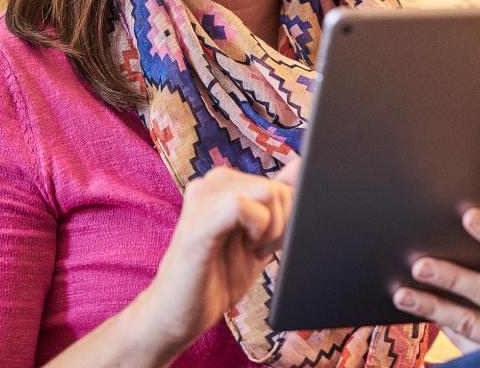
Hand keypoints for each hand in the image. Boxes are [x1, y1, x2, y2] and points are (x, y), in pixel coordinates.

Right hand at [132, 160, 299, 355]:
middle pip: (278, 188)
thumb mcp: (260, 234)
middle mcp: (211, 182)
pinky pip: (243, 204)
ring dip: (271, 229)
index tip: (268, 241)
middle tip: (256, 249)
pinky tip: (246, 248)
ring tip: (249, 250)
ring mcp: (201, 198)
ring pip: (268, 192)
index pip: (281, 183)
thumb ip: (276, 201)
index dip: (288, 216)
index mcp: (225, 183)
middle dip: (282, 225)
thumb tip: (298, 165)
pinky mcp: (198, 222)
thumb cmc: (219, 275)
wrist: (181, 313)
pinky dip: (258, 229)